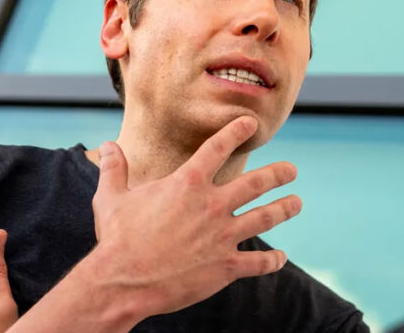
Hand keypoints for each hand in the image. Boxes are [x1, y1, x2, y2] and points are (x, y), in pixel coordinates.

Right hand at [89, 116, 300, 318]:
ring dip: (284, 209)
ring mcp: (222, 237)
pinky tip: (281, 257)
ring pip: (265, 218)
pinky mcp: (226, 267)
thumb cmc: (117, 237)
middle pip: (256, 183)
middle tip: (292, 170)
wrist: (125, 280)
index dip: (235, 132)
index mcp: (186, 183)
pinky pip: (258, 263)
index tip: (250, 123)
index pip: (217, 148)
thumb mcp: (111, 197)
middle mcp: (211, 205)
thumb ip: (114, 168)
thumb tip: (106, 145)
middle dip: (278, 174)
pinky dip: (272, 260)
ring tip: (297, 203)